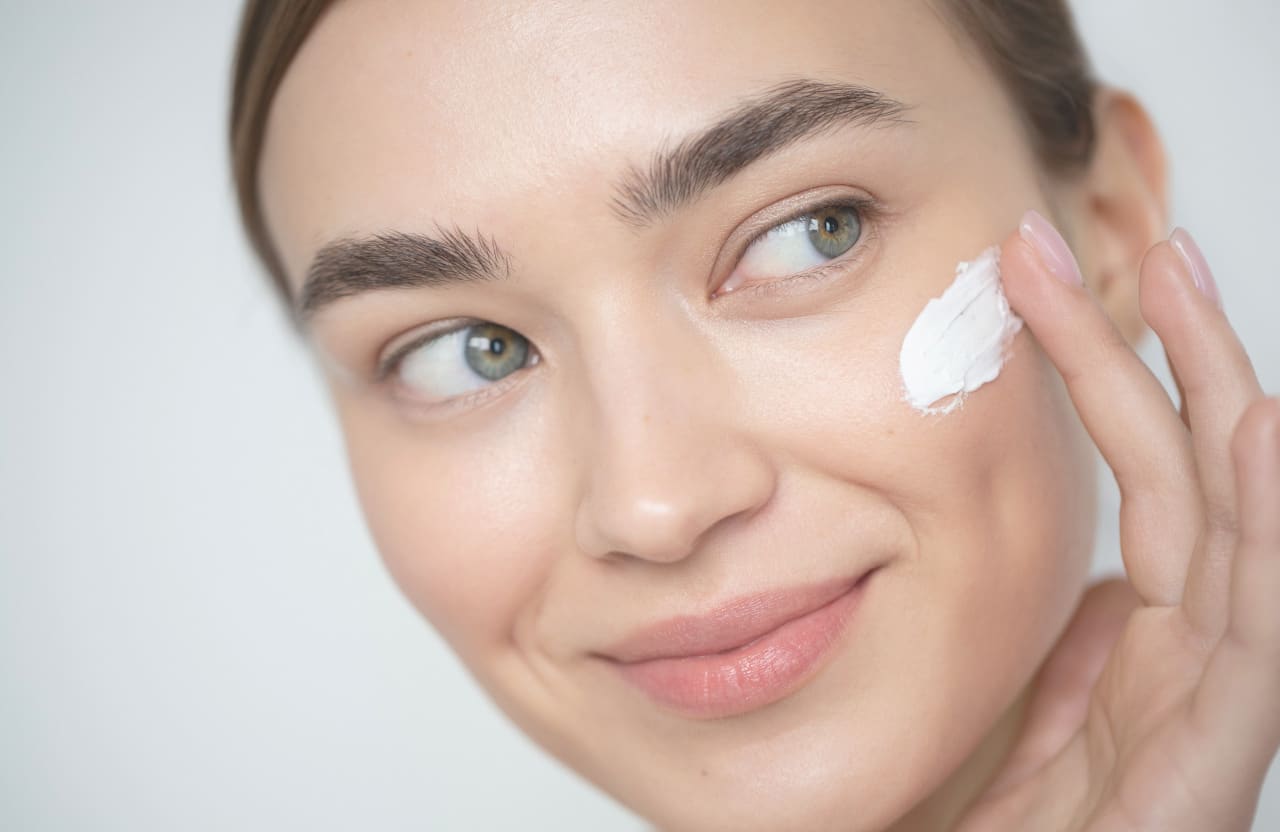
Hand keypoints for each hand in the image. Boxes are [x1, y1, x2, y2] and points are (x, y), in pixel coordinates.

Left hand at [955, 214, 1279, 831]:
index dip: (1110, 373)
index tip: (1052, 284)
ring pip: (1232, 516)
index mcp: (1149, 636)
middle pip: (1190, 468)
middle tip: (1114, 238)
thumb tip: (1086, 584)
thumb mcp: (1031, 721)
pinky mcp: (1222, 748)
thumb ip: (1063, 655)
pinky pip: (1257, 622)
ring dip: (1212, 388)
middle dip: (1158, 346)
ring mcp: (1217, 693)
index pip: (1146, 473)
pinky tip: (1255, 427)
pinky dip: (1268, 519)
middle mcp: (1195, 648)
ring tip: (1182, 279)